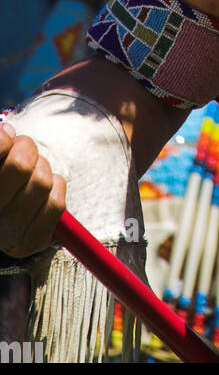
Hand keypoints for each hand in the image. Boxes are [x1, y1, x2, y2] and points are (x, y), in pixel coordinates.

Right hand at [0, 122, 65, 257]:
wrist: (2, 222)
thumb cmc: (2, 181)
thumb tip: (7, 132)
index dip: (4, 139)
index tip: (7, 137)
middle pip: (21, 164)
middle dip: (27, 149)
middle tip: (24, 152)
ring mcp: (7, 235)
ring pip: (43, 181)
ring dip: (43, 169)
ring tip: (33, 172)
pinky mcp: (31, 243)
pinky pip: (57, 203)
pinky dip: (57, 187)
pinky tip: (45, 189)